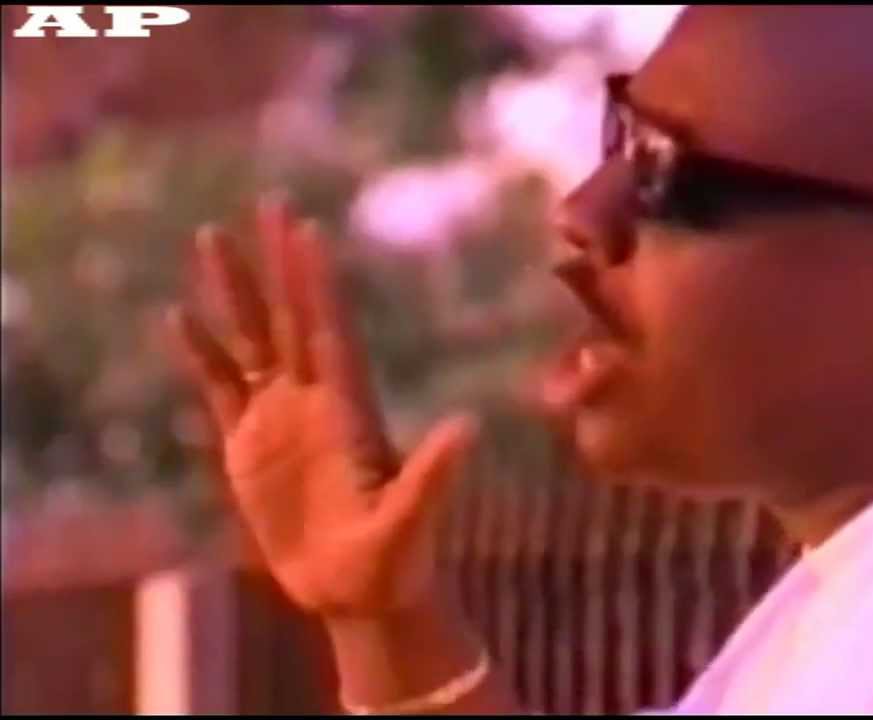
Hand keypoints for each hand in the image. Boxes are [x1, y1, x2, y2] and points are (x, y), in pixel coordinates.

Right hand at [168, 193, 476, 615]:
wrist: (358, 594)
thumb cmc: (395, 562)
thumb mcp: (413, 519)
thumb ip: (435, 474)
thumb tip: (470, 425)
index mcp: (351, 410)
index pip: (330, 331)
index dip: (319, 283)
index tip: (310, 232)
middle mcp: (316, 402)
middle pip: (291, 317)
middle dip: (279, 262)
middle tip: (271, 202)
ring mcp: (281, 420)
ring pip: (251, 340)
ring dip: (233, 291)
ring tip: (211, 236)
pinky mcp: (249, 448)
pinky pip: (220, 388)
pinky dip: (200, 353)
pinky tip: (178, 315)